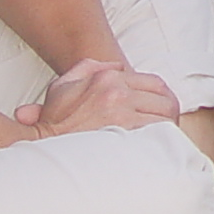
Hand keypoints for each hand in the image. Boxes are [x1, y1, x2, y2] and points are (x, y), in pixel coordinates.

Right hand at [16, 58, 180, 138]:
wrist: (42, 143)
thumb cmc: (53, 118)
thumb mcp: (64, 83)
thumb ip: (89, 67)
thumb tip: (117, 66)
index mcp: (107, 77)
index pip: (153, 82)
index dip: (163, 96)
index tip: (164, 108)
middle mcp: (118, 91)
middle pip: (165, 97)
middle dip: (171, 111)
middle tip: (170, 124)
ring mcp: (122, 112)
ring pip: (165, 115)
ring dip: (169, 126)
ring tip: (167, 138)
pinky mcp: (123, 133)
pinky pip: (156, 133)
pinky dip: (162, 140)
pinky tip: (158, 148)